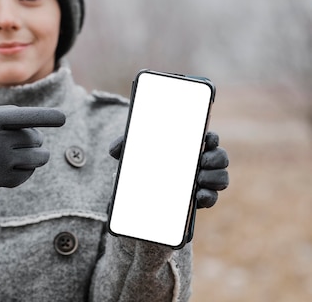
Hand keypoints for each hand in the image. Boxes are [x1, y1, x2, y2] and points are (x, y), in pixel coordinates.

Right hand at [0, 106, 64, 188]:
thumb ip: (15, 117)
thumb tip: (42, 133)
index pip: (23, 117)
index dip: (44, 116)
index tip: (62, 118)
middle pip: (35, 138)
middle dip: (35, 137)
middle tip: (20, 138)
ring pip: (38, 157)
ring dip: (39, 153)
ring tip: (29, 150)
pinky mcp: (0, 179)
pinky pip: (29, 173)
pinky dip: (27, 167)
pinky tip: (14, 164)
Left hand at [108, 131, 228, 207]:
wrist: (142, 194)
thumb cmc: (143, 165)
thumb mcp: (132, 154)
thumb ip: (123, 147)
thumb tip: (114, 150)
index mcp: (189, 147)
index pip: (209, 138)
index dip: (212, 137)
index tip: (206, 139)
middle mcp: (201, 162)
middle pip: (220, 157)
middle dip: (216, 158)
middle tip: (201, 161)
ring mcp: (203, 181)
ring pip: (221, 177)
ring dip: (215, 177)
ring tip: (199, 178)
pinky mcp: (200, 198)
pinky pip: (212, 198)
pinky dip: (209, 197)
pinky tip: (199, 195)